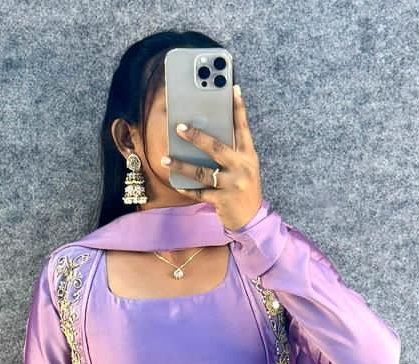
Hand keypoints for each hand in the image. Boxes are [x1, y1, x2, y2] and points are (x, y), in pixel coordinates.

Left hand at [163, 85, 262, 231]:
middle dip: (196, 136)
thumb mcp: (245, 167)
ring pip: (202, 172)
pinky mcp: (222, 200)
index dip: (239, 108)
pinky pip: (199, 192)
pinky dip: (186, 187)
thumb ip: (232, 151)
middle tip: (179, 127)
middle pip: (216, 147)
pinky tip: (174, 181)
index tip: (233, 89)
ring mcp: (232, 184)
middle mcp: (242, 167)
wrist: (252, 219)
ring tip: (166, 159)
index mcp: (249, 156)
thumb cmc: (245, 189)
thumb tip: (207, 136)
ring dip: (182, 165)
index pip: (243, 128)